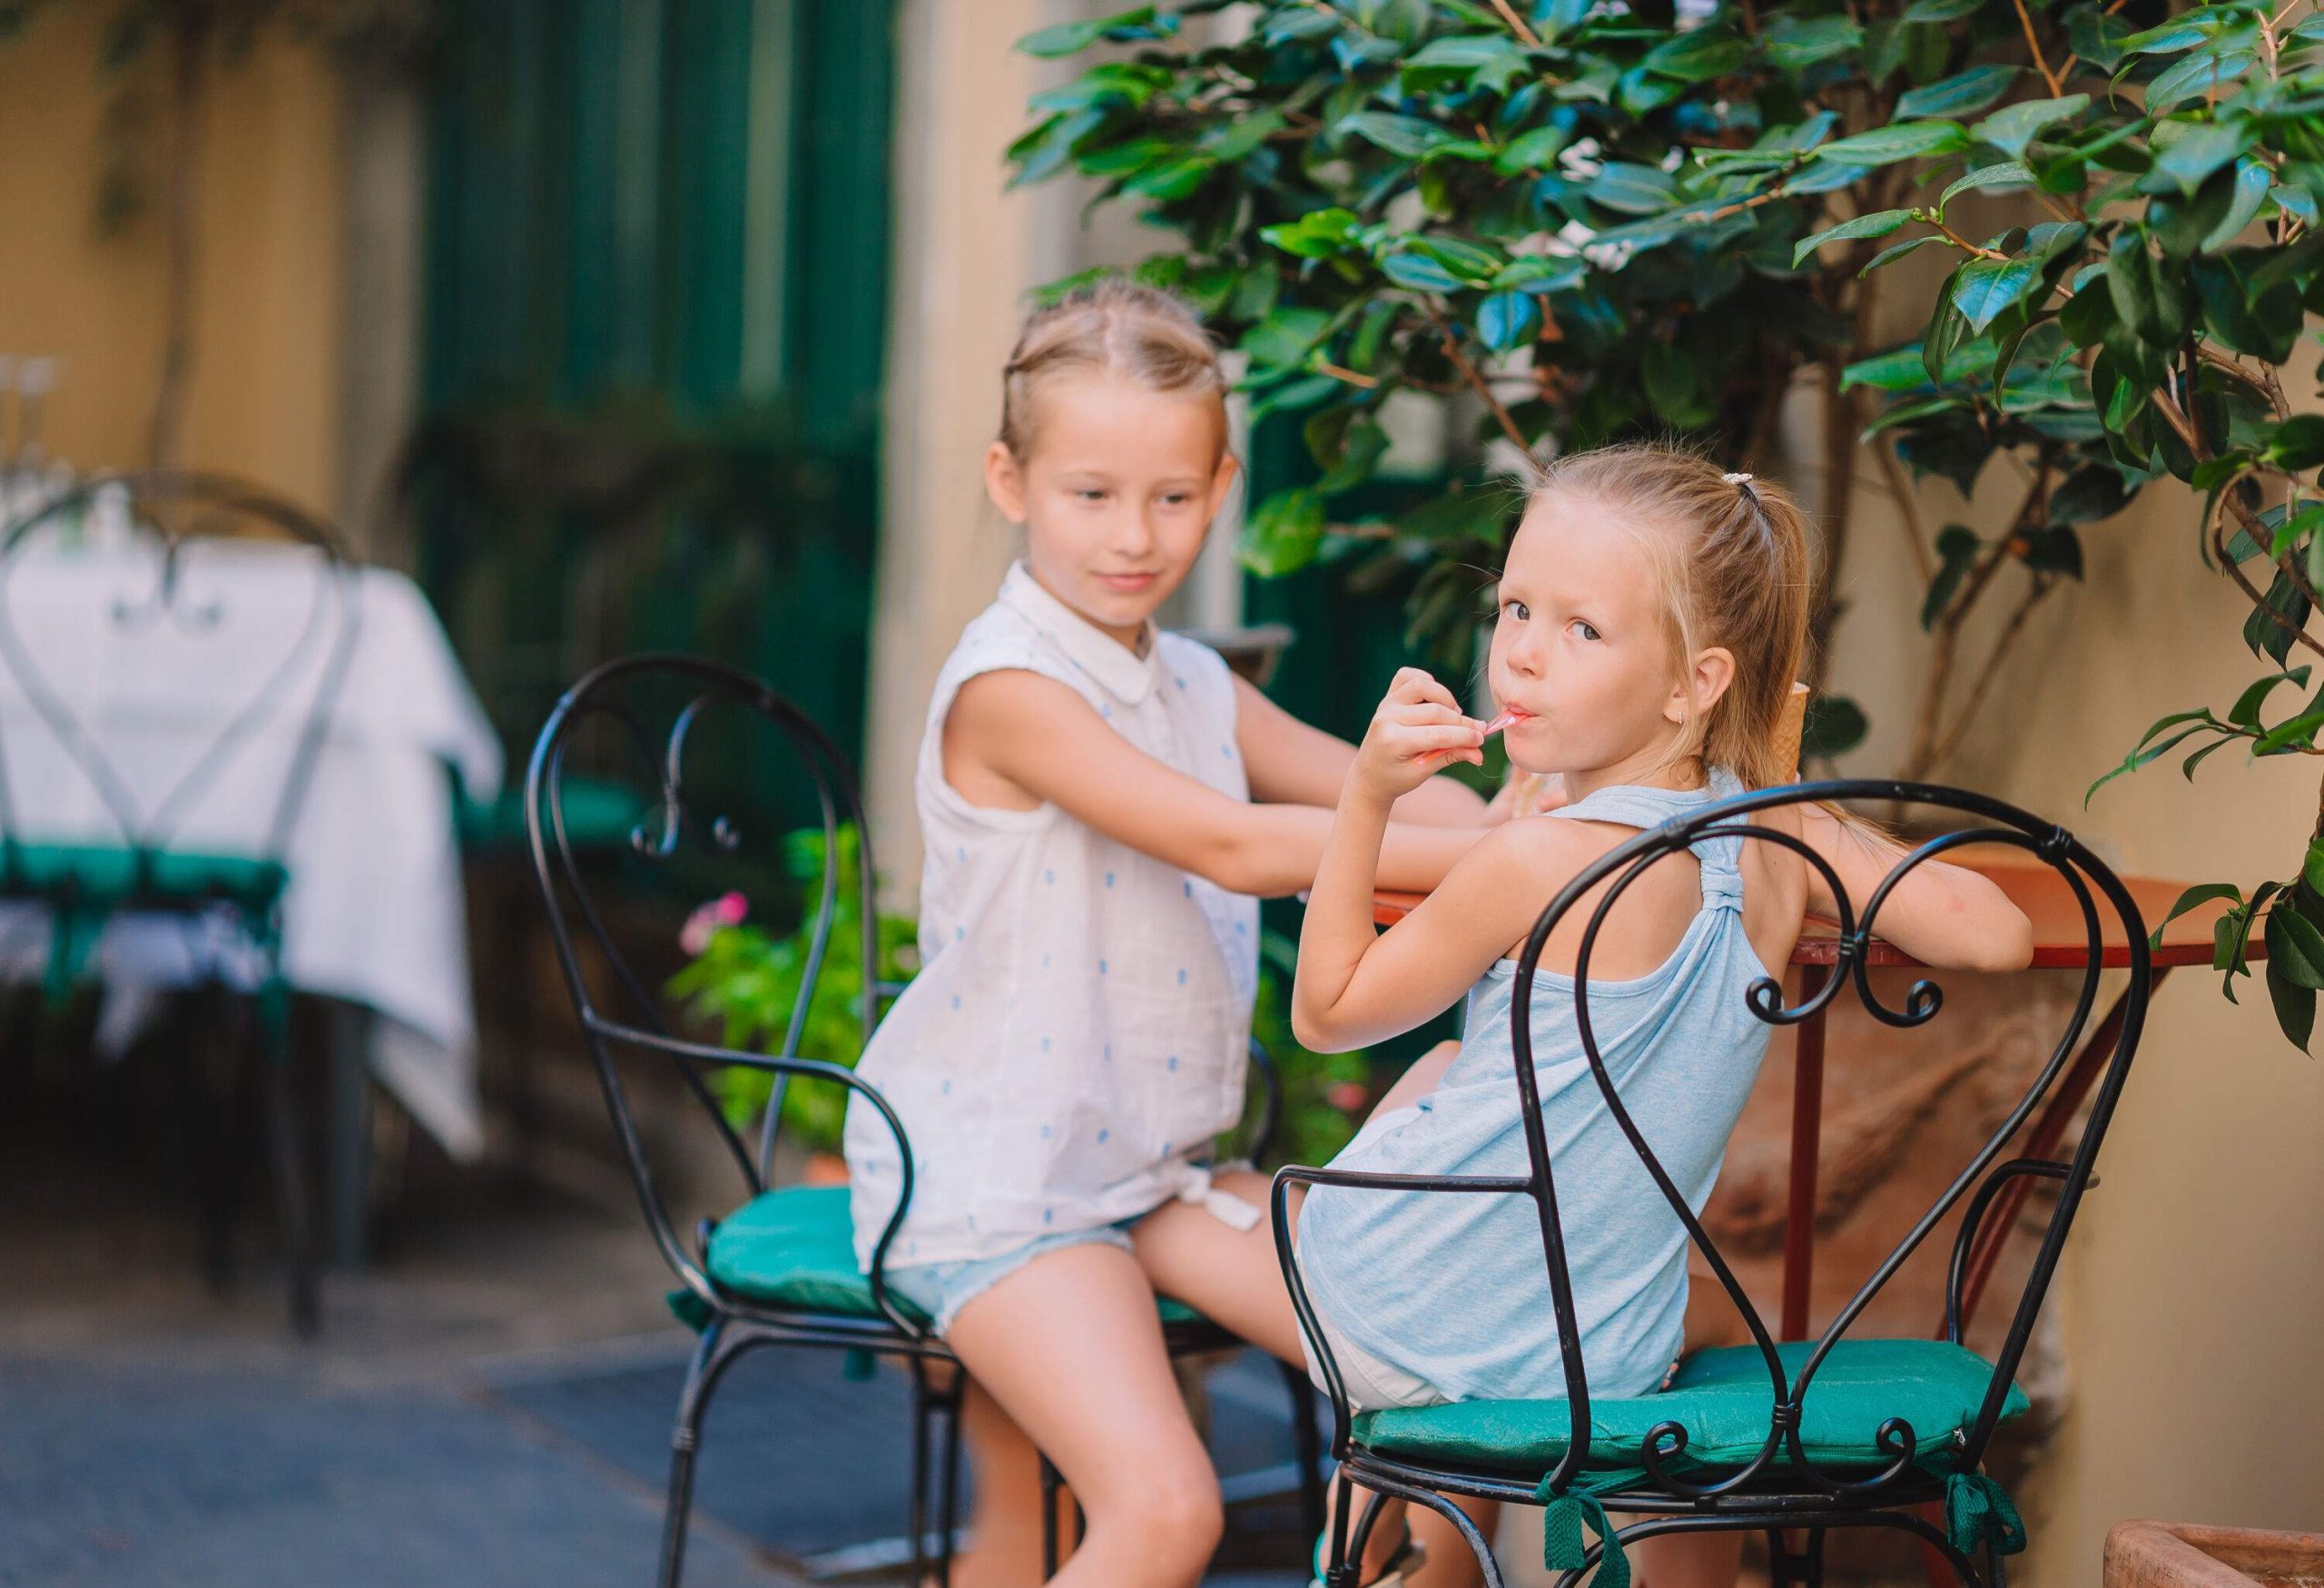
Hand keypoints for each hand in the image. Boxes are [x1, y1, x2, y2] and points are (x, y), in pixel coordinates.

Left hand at [1349, 667, 1483, 805]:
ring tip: (1454, 714)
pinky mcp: (1387, 697)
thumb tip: (1479, 752)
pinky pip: (1407, 676)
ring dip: (1445, 698)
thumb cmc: (1397, 776)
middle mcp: (1387, 719)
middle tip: (1476, 731)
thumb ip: (1451, 756)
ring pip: (1422, 686)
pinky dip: (1426, 682)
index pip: (1437, 735)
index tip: (1481, 739)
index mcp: (1393, 741)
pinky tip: (1435, 699)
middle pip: (1435, 711)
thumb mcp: (1424, 772)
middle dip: (1461, 722)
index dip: (1464, 736)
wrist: (1370, 774)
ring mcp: (1386, 705)